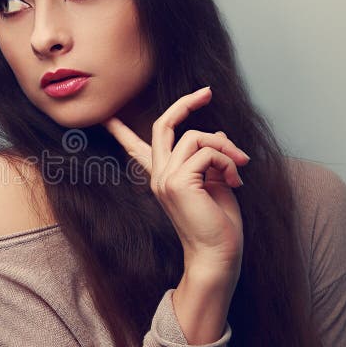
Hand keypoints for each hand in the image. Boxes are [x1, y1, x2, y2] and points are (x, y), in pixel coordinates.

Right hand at [103, 86, 249, 291]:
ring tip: (240, 165)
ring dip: (225, 147)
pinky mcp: (178, 182)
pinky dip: (228, 160)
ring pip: (195, 136)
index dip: (120, 130)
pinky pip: (207, 152)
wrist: (218, 254)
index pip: (135, 147)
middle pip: (162, 124)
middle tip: (207, 92)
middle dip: (186, 103)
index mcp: (163, 177)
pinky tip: (235, 180)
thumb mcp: (215, 181)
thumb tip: (218, 133)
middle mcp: (158, 175)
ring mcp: (165, 178)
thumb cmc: (219, 224)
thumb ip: (211, 158)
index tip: (105, 117)